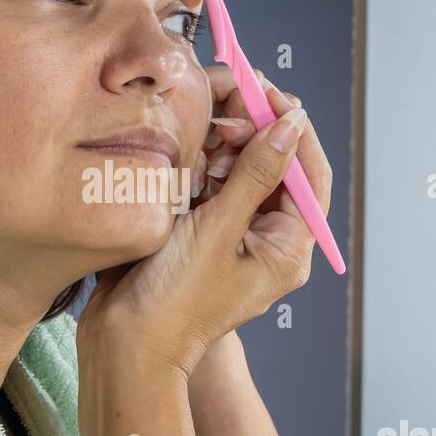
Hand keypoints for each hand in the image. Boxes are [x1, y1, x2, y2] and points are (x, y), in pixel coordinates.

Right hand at [77, 67, 332, 377]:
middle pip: (277, 170)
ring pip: (243, 174)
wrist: (125, 344)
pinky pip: (215, 189)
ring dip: (223, 153)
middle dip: (251, 137)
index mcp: (288, 249)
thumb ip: (255, 174)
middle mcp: (270, 243)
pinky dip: (202, 171)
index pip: (310, 175)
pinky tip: (185, 167)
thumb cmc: (173, 301)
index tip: (267, 91)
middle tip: (221, 116)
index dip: (292, 127)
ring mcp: (238, 239)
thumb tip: (290, 125)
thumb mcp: (217, 230)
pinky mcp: (207, 235)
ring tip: (199, 149)